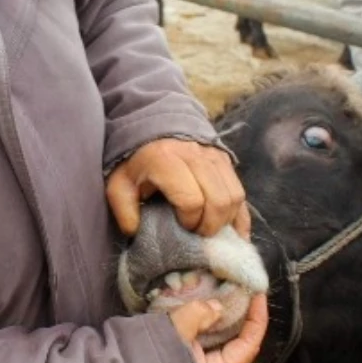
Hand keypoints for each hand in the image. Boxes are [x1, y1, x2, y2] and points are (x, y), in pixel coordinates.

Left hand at [107, 139, 248, 237]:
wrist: (152, 128)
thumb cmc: (136, 162)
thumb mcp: (119, 184)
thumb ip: (125, 210)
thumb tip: (138, 233)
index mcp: (166, 160)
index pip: (192, 200)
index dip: (189, 221)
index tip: (179, 227)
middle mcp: (195, 154)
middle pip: (219, 200)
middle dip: (210, 226)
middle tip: (196, 234)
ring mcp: (215, 155)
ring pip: (234, 196)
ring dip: (225, 221)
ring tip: (207, 228)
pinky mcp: (227, 160)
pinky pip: (242, 193)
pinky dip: (239, 217)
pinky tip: (232, 233)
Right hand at [168, 295, 267, 362]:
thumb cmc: (148, 360)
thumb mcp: (176, 330)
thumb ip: (200, 314)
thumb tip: (217, 306)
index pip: (250, 344)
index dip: (258, 318)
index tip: (258, 293)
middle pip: (240, 344)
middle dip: (244, 316)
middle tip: (243, 290)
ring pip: (224, 343)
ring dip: (227, 320)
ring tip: (227, 294)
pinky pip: (209, 344)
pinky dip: (212, 326)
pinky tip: (208, 308)